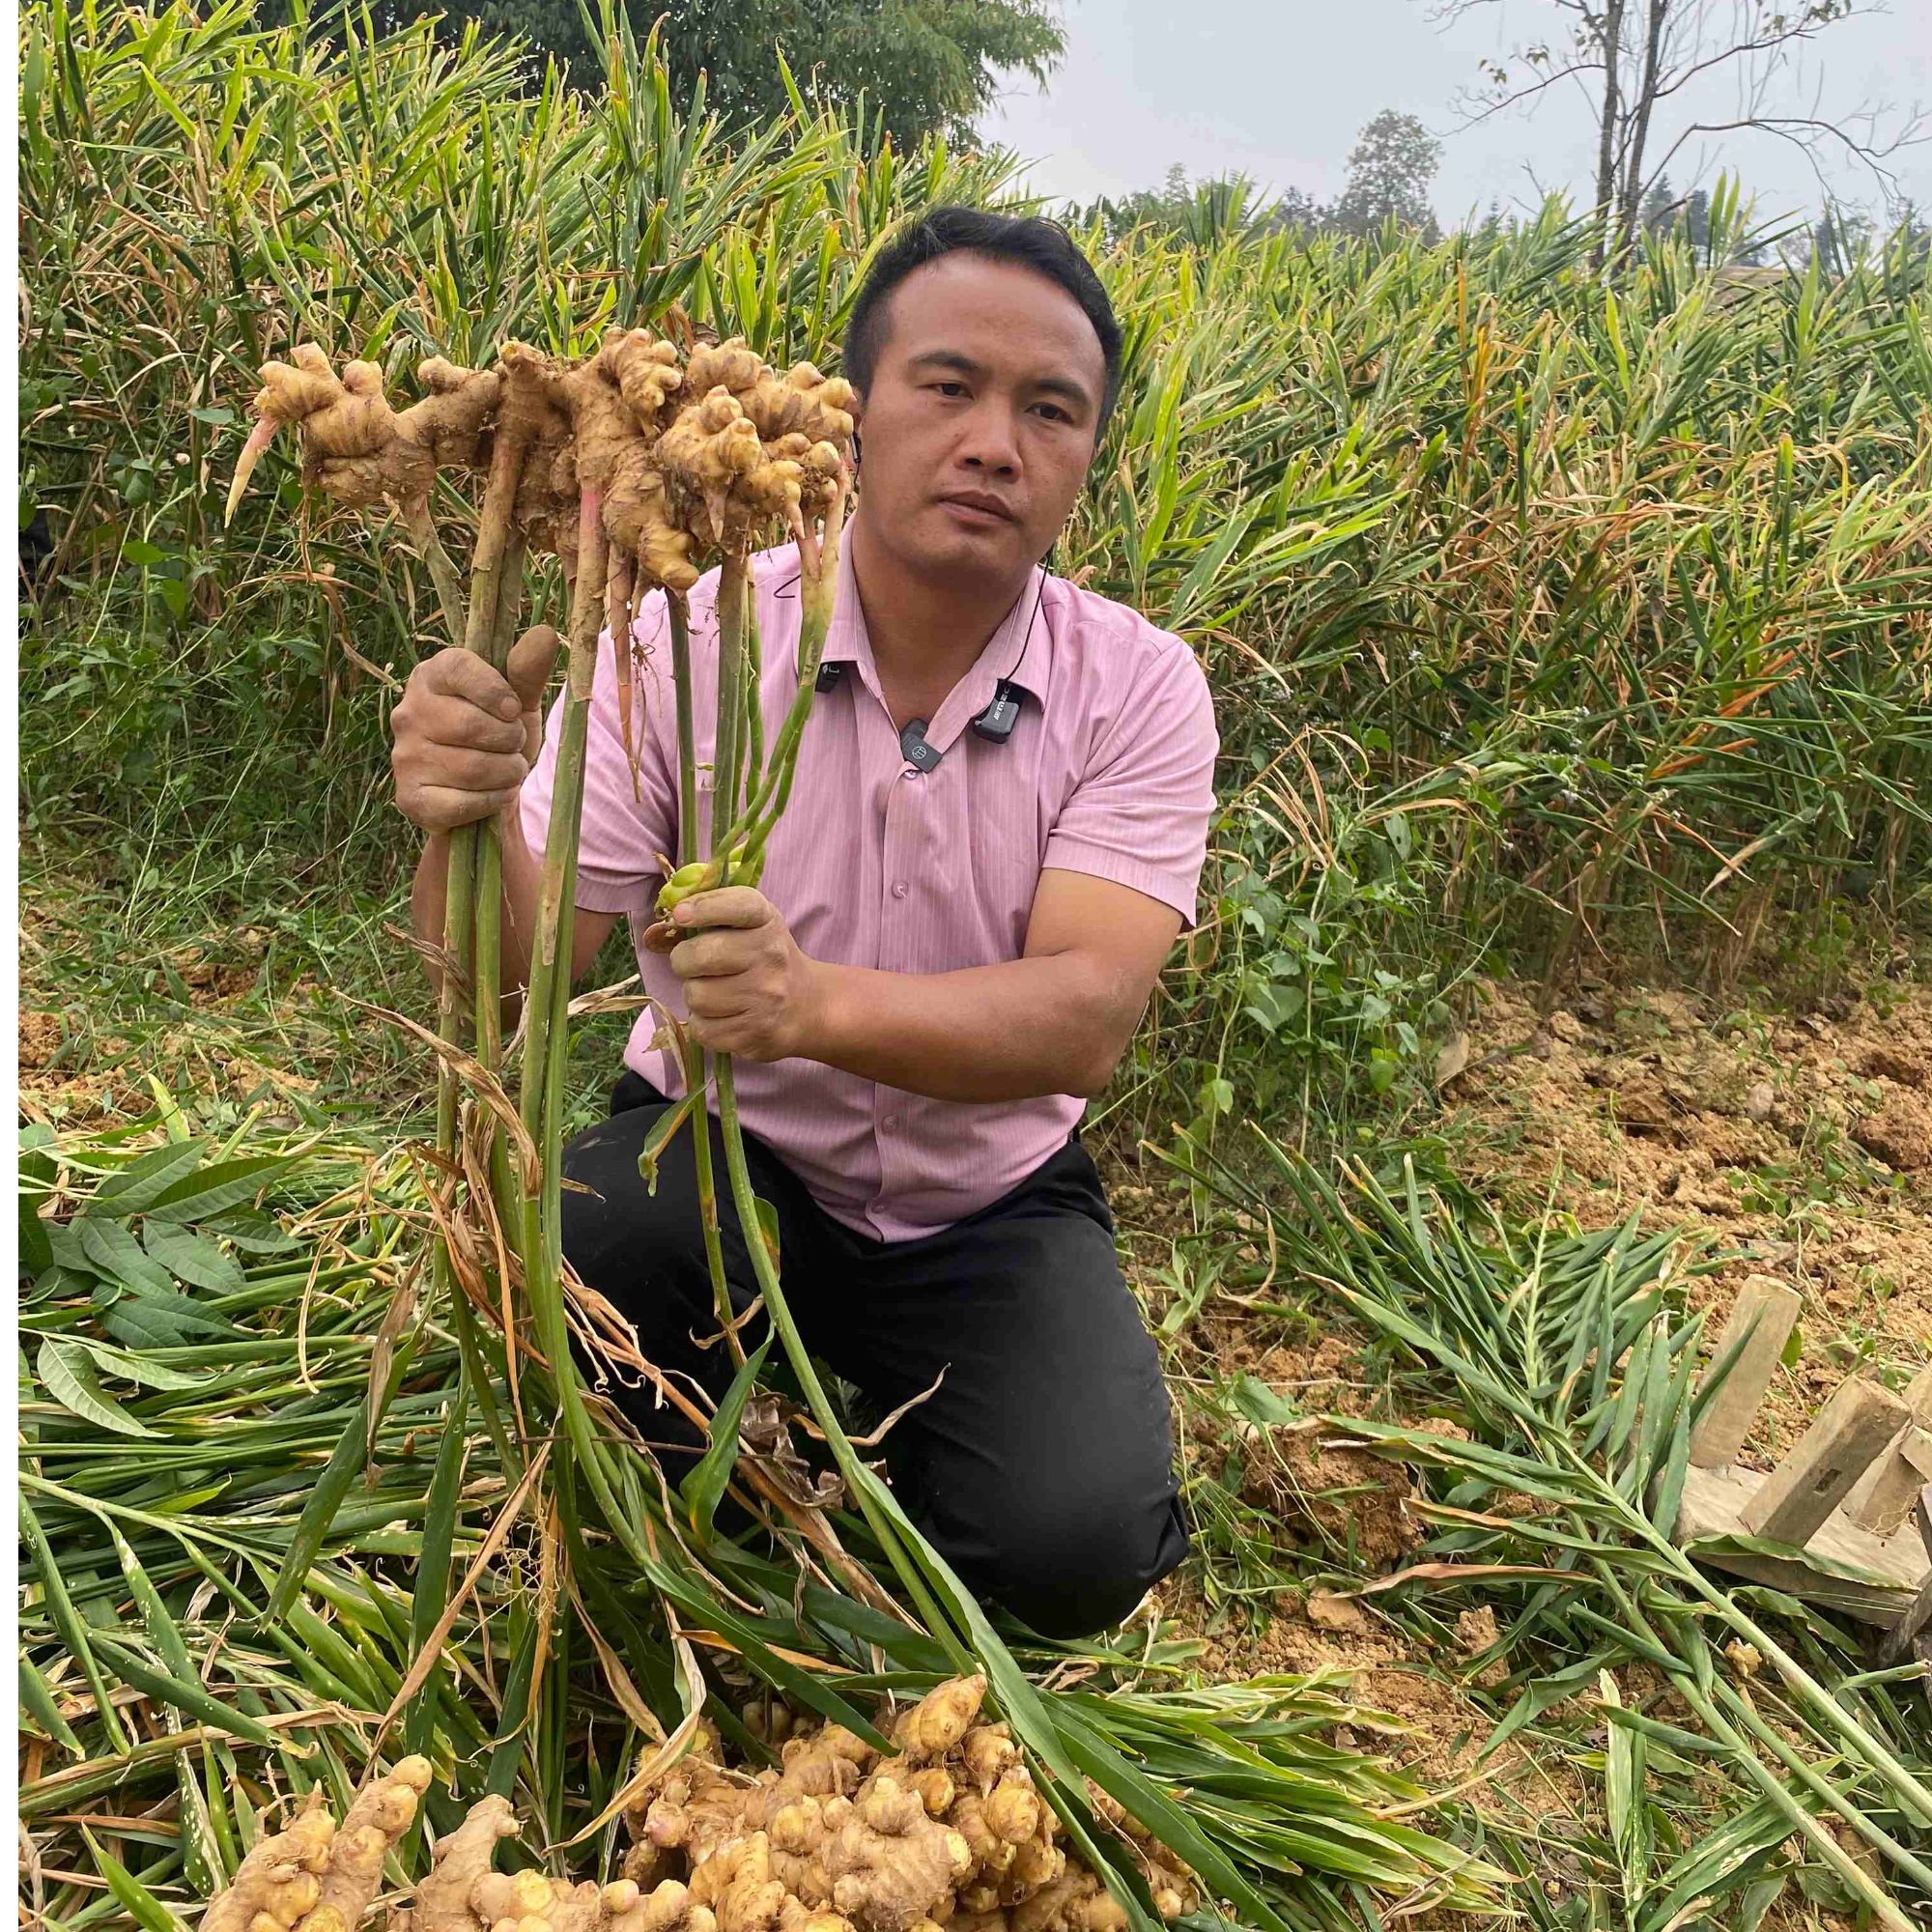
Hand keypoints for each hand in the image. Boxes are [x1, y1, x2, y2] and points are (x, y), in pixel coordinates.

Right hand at [391, 626, 559, 831]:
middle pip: (471, 725)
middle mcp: (408, 713)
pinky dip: (492, 801)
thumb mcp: (519, 701)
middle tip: (514, 744)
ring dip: (507, 773)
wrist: (485, 792)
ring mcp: (404, 757)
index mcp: (431, 676)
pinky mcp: (410, 798)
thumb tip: (545, 633)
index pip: (459, 669)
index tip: (514, 709)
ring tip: (509, 770)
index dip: (495, 691)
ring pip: (472, 768)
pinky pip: (462, 802)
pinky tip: (496, 795)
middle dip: (510, 740)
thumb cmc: (499, 736)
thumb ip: (527, 670)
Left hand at [645, 887, 827, 1061]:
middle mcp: (770, 956)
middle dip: (684, 960)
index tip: (680, 915)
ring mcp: (765, 998)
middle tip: (694, 964)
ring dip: (695, 995)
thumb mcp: (748, 925)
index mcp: (766, 921)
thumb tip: (658, 930)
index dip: (703, 908)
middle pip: (699, 956)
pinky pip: (703, 1029)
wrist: (807, 1005)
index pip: (736, 906)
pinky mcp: (756, 1034)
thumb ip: (707, 915)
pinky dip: (704, 1024)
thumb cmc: (763, 958)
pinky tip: (722, 1016)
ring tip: (714, 992)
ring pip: (696, 996)